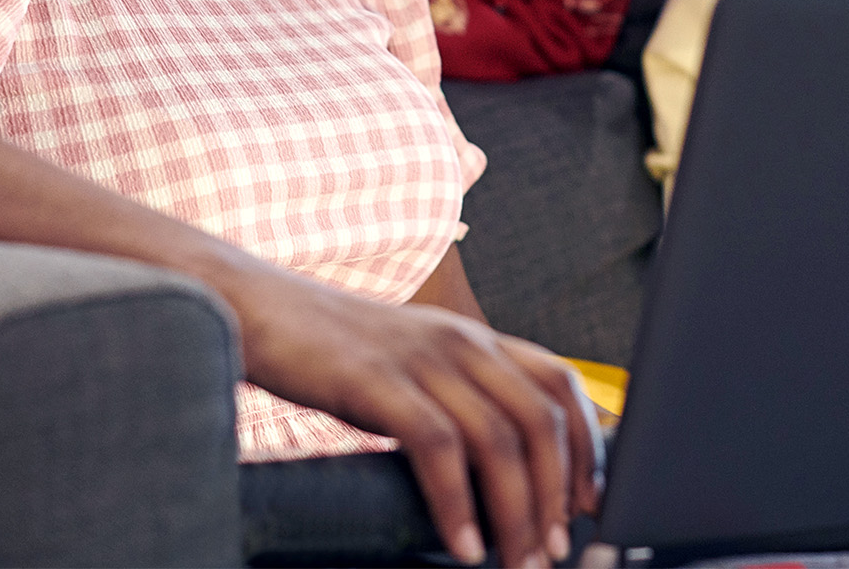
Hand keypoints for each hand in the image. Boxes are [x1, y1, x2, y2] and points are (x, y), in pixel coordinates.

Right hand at [227, 264, 602, 568]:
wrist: (257, 306)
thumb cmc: (332, 351)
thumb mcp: (410, 365)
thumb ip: (454, 397)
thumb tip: (497, 470)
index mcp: (472, 336)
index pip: (558, 382)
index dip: (586, 445)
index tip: (591, 503)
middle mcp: (458, 339)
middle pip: (538, 418)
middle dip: (556, 494)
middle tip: (553, 551)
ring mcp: (419, 358)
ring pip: (497, 438)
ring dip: (516, 512)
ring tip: (515, 563)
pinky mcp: (376, 380)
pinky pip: (437, 447)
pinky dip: (457, 505)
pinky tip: (464, 545)